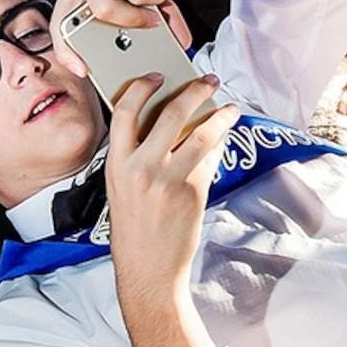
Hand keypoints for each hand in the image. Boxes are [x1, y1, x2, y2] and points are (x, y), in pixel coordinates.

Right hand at [104, 74, 237, 346]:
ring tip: (230, 108)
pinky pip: (210, 159)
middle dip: (194, 90)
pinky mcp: (192, 192)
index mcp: (116, 164)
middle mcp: (140, 168)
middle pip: (170, 112)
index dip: (142, 86)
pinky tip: (224, 141)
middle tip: (208, 80)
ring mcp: (167, 179)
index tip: (156, 75)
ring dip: (219, 115)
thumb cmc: (134, 231)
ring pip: (200, 133)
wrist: (148, 272)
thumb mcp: (122, 188)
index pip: (124, 110)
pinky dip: (219, 145)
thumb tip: (170, 124)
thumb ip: (138, 157)